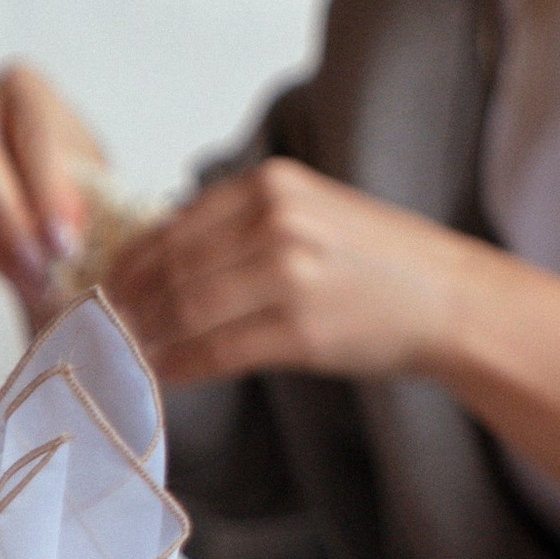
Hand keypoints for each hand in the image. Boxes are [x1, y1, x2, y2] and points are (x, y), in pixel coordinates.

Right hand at [0, 65, 107, 307]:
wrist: (32, 164)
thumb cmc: (67, 161)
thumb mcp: (83, 164)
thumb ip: (85, 190)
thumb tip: (93, 236)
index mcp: (22, 88)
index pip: (35, 139)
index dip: (49, 195)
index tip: (67, 242)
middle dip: (14, 224)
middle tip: (44, 268)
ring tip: (34, 282)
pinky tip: (15, 274)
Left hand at [105, 161, 473, 386]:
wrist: (452, 298)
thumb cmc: (384, 260)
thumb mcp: (312, 212)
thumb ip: (243, 225)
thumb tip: (162, 260)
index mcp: (273, 185)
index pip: (175, 225)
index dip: (130, 262)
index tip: (110, 287)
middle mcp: (277, 222)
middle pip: (171, 268)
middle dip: (130, 303)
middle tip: (106, 327)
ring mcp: (288, 276)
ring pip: (184, 310)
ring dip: (148, 336)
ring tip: (131, 352)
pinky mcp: (301, 331)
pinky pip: (216, 352)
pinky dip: (181, 365)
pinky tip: (167, 373)